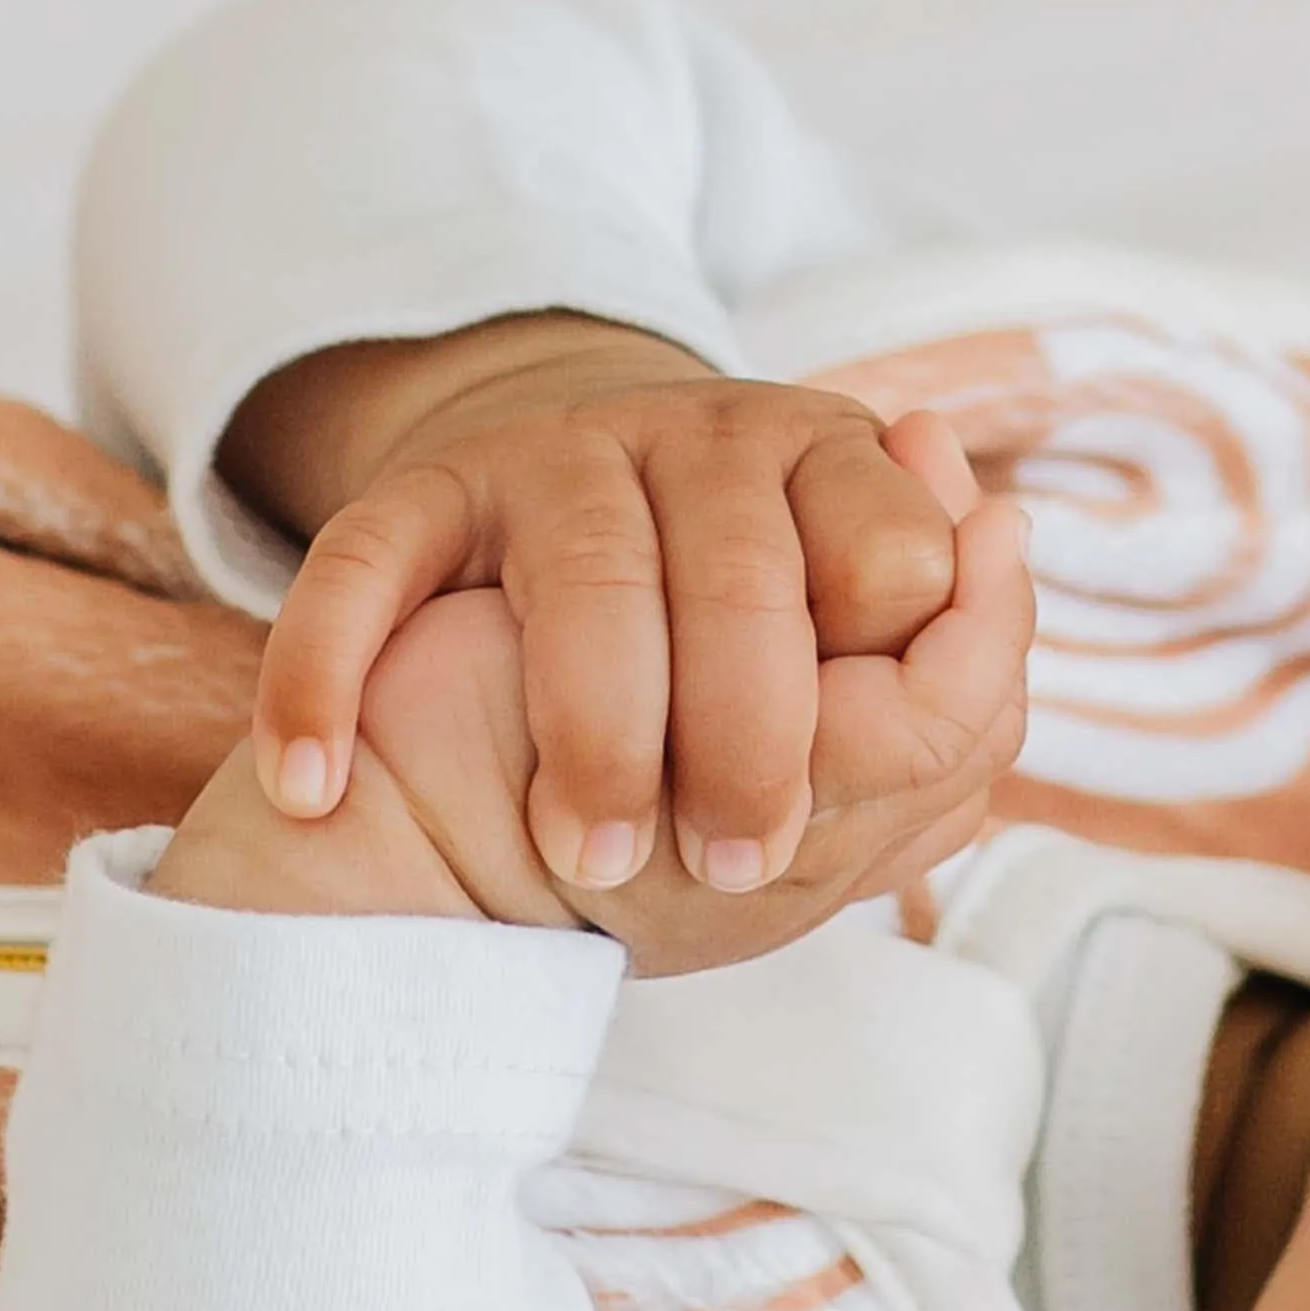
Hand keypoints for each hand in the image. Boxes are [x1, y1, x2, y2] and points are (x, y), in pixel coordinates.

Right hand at [149, 435, 1033, 976]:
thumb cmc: (717, 691)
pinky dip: (326, 674)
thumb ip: (943, 674)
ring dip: (596, 730)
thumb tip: (997, 544)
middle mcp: (702, 442)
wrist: (526, 653)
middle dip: (741, 741)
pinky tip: (312, 780)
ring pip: (590, 576)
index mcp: (832, 473)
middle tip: (717, 868)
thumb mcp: (844, 700)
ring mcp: (556, 459)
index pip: (891, 561)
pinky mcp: (425, 494)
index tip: (796, 836)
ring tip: (591, 857)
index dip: (859, 706)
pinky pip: (366, 562)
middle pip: (745, 579)